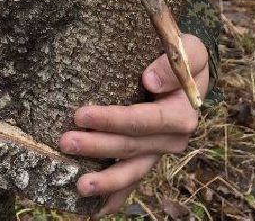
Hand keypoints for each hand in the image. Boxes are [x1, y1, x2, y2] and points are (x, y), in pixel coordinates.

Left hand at [59, 34, 208, 217]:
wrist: (187, 72)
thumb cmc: (183, 57)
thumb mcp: (189, 50)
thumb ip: (174, 63)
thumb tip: (150, 81)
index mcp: (181, 115)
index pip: (143, 121)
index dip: (112, 121)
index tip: (81, 115)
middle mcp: (171, 140)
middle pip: (130, 148)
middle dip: (97, 148)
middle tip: (65, 142)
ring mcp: (157, 153)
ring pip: (131, 173)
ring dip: (105, 181)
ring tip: (79, 187)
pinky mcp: (146, 158)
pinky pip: (131, 182)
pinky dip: (114, 197)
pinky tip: (93, 210)